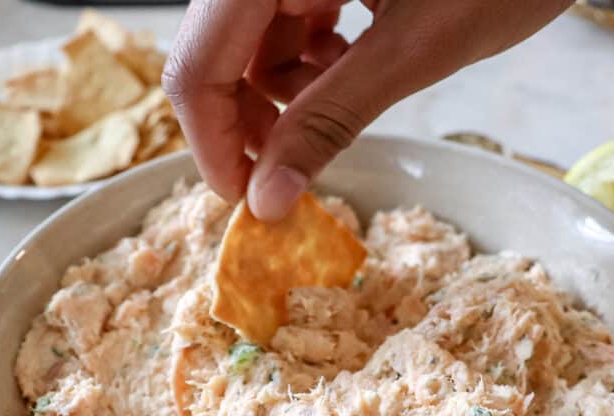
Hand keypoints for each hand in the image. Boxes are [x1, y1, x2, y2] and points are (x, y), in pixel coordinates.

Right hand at [164, 0, 571, 221]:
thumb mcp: (415, 49)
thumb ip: (332, 119)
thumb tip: (269, 197)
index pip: (198, 60)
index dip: (213, 140)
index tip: (242, 199)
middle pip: (215, 49)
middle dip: (250, 117)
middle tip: (288, 168)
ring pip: (248, 38)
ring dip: (284, 87)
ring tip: (341, 96)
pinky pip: (282, 14)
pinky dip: (307, 54)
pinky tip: (348, 57)